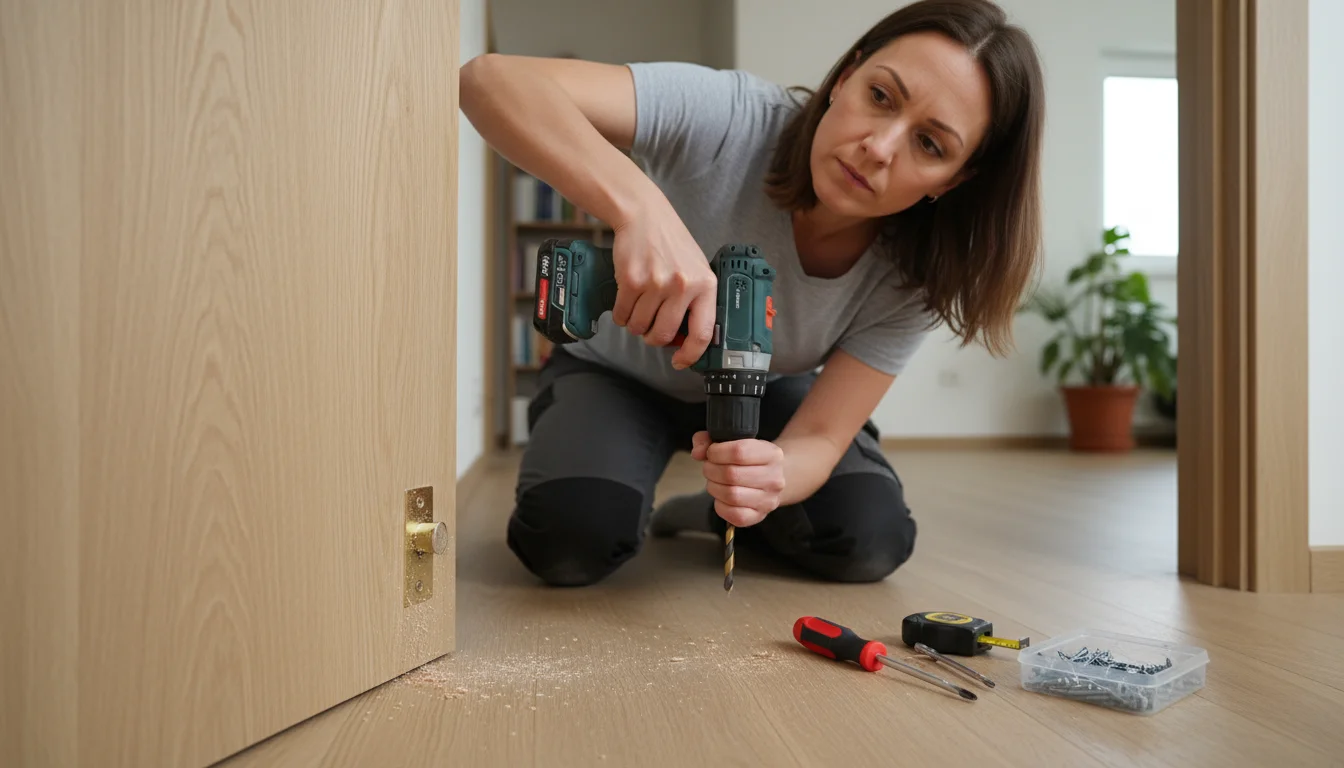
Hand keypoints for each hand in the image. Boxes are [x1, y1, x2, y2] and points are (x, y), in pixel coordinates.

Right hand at [609, 195, 716, 368]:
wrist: (645, 216)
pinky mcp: (631, 281)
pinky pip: (622, 315)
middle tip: (651, 329)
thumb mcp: (696, 269)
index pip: (702, 333)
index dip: (691, 355)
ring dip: (635, 325)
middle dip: (653, 338)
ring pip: (640, 327)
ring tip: (638, 309)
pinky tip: (626, 302)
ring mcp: (656, 284)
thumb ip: (696, 300)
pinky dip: (621, 315)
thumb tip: (688, 338)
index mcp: (704, 285)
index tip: (681, 361)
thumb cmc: (671, 244)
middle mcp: (683, 286)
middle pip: (664, 334)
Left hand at [691, 431, 784, 526]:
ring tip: (714, 481)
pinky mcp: (759, 516)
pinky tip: (721, 497)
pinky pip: (734, 514)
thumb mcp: (734, 441)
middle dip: (711, 470)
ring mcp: (769, 500)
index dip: (717, 452)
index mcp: (772, 454)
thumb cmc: (748, 459)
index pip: (739, 451)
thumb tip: (698, 452)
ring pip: (731, 495)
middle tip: (709, 468)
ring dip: (714, 487)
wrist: (771, 479)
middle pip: (732, 474)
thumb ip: (709, 440)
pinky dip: (720, 506)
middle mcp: (774, 478)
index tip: (712, 453)